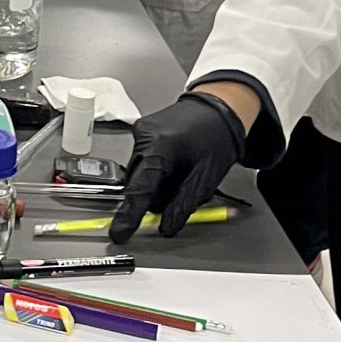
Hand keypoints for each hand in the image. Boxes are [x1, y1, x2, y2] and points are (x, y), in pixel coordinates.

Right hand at [109, 90, 246, 242]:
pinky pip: (144, 162)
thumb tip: (166, 227)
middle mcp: (143, 138)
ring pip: (140, 175)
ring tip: (185, 172)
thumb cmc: (217, 137)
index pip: (139, 190)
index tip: (120, 234)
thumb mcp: (206, 178)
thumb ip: (183, 205)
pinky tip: (177, 165)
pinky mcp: (142, 133)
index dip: (129, 216)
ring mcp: (140, 133)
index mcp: (158, 147)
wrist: (220, 108)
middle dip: (155, 197)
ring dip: (158, 184)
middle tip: (182, 193)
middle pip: (138, 184)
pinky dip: (158, 172)